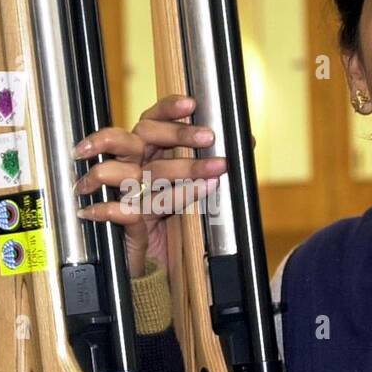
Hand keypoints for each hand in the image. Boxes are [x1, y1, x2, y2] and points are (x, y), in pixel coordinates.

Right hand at [74, 95, 227, 275]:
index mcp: (146, 154)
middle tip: (209, 137)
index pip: (151, 120)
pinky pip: (134, 208)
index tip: (191, 104)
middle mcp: (132, 166)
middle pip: (145, 135)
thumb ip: (212, 164)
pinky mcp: (124, 220)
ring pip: (146, 169)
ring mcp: (125, 192)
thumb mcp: (193, 190)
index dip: (168, 109)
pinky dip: (165, 202)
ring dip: (181, 169)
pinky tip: (197, 195)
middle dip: (178, 133)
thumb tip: (248, 140)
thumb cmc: (170, 224)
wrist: (151, 267)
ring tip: (213, 175)